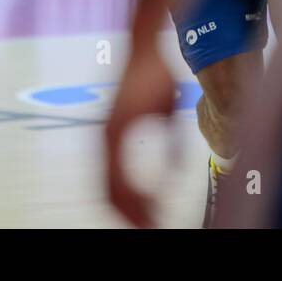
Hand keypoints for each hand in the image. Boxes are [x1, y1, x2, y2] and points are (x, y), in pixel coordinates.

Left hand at [104, 36, 176, 227]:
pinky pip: (116, 173)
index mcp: (115, 140)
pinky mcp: (112, 131)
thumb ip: (170, 149)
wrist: (148, 49)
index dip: (131, 210)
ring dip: (128, 212)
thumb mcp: (167, 119)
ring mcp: (106, 137)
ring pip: (109, 189)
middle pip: (109, 194)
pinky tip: (145, 206)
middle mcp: (105, 141)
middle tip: (147, 231)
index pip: (116, 187)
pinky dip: (129, 194)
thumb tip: (176, 173)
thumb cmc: (156, 78)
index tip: (147, 225)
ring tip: (146, 227)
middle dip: (129, 217)